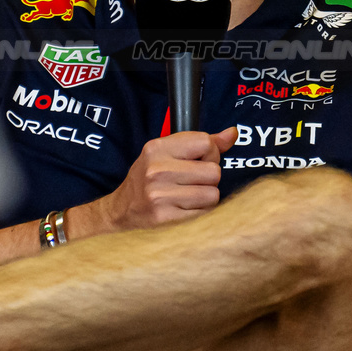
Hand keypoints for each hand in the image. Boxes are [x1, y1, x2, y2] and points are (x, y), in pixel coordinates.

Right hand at [70, 127, 236, 236]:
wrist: (119, 211)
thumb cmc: (148, 180)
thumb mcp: (167, 154)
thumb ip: (201, 143)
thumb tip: (232, 134)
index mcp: (157, 148)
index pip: (206, 143)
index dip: (210, 154)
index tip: (199, 162)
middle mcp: (157, 169)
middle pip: (214, 171)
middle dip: (209, 178)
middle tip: (193, 182)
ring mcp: (159, 194)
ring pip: (213, 194)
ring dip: (206, 197)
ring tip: (188, 196)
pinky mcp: (164, 217)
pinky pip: (205, 213)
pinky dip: (200, 212)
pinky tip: (184, 209)